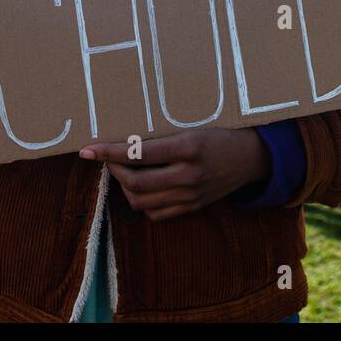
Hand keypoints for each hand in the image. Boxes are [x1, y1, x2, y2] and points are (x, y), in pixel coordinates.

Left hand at [80, 128, 269, 221]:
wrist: (252, 157)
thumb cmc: (219, 133)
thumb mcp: (193, 125)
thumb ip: (163, 134)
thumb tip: (122, 137)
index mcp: (188, 147)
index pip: (138, 153)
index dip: (109, 152)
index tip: (88, 149)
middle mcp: (189, 175)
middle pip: (135, 182)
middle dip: (113, 170)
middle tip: (106, 157)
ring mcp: (191, 195)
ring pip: (142, 201)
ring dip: (124, 187)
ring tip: (122, 171)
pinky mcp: (193, 208)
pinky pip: (157, 214)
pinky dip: (142, 202)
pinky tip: (140, 187)